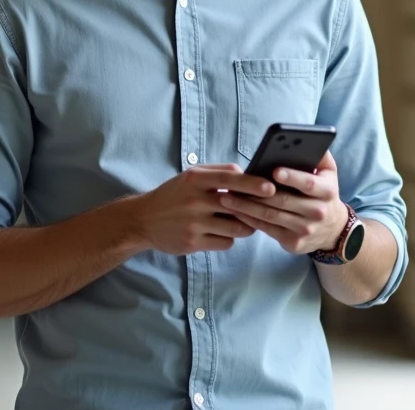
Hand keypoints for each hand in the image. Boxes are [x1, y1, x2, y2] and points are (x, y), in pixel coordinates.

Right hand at [129, 164, 275, 255]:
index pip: (230, 179)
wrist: (143, 220)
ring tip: (244, 221)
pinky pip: (226, 242)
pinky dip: (229, 238)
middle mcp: (195, 201)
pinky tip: (222, 231)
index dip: (252, 184)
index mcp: (195, 180)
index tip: (271, 188)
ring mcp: (194, 224)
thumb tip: (246, 173)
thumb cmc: (173, 194)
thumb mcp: (190, 175)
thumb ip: (218, 172)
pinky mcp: (193, 243)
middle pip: (237, 206)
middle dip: (256, 209)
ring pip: (236, 227)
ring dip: (245, 225)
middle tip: (268, 208)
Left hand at [218, 150, 348, 255]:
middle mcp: (318, 212)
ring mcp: (305, 229)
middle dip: (257, 192)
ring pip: (271, 216)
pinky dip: (249, 219)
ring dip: (246, 207)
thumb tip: (306, 139)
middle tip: (234, 184)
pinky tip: (235, 210)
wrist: (333, 230)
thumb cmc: (324, 194)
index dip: (292, 177)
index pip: (309, 184)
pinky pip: (267, 229)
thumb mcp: (329, 173)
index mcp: (327, 191)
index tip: (274, 171)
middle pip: (283, 201)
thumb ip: (321, 155)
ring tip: (226, 197)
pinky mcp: (293, 242)